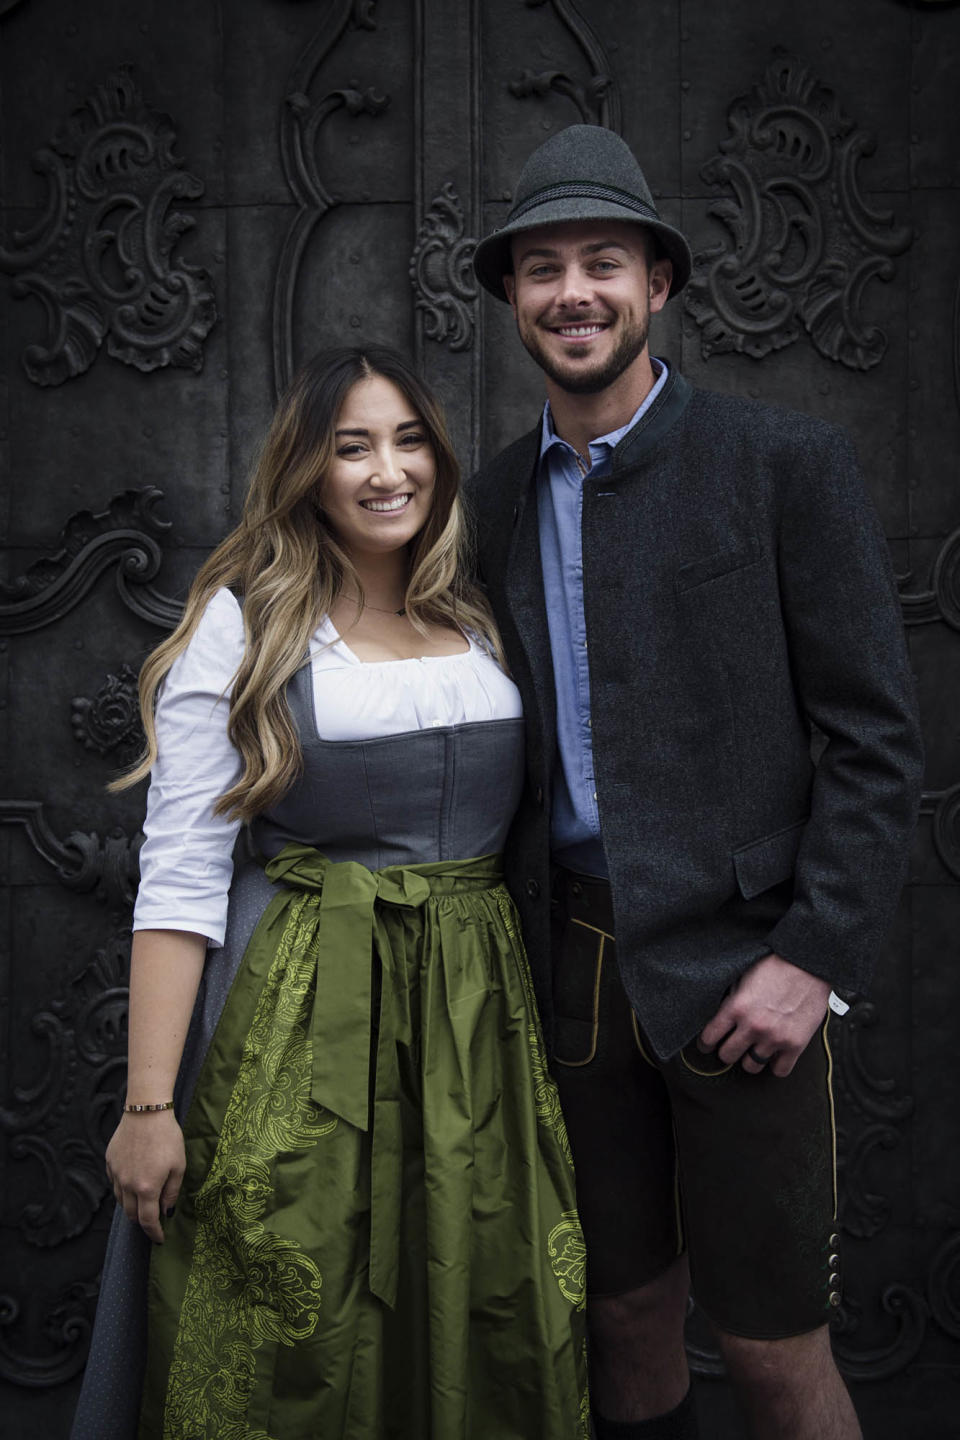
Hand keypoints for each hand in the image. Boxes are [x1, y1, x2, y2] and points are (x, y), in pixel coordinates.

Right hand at [105, 1110, 184, 1243]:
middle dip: (142, 1221)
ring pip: (120, 1200)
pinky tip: (132, 1181)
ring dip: (131, 1205)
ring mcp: (116, 1174)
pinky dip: (122, 1188)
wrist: (146, 1111)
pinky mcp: (110, 1162)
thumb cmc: (168, 1137)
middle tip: (153, 1220)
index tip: (159, 1239)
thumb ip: (171, 1192)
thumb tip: (167, 1212)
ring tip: (143, 1201)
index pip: (148, 1221)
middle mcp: (127, 1185)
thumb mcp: (179, 1165)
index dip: (154, 1233)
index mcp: (147, 1188)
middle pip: (131, 1214)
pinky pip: (114, 1183)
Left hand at [697, 953, 830, 1077]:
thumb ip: (731, 997)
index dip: (705, 1043)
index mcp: (737, 1007)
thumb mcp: (743, 976)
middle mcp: (753, 1025)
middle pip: (727, 1056)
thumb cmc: (777, 966)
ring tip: (753, 1049)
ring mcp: (774, 1037)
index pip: (709, 1037)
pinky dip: (775, 1065)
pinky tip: (773, 1055)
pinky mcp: (795, 1045)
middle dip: (727, 1051)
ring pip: (751, 1067)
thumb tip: (719, 1014)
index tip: (707, 1045)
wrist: (808, 964)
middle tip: (731, 1046)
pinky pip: (779, 1070)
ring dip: (750, 1059)